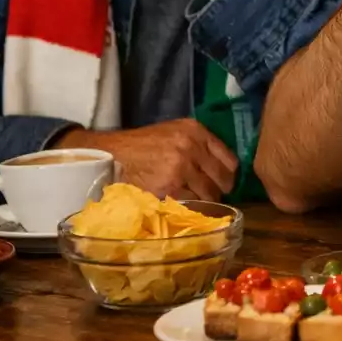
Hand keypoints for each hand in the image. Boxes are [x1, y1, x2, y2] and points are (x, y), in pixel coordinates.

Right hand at [53, 120, 238, 200]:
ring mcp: (181, 168)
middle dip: (219, 191)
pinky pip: (192, 204)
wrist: (111, 155)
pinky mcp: (169, 187)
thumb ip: (199, 145)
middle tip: (209, 197)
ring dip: (205, 203)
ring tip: (194, 204)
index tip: (222, 184)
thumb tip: (220, 168)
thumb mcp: (174, 133)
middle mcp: (192, 147)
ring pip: (209, 195)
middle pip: (223, 180)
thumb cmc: (142, 146)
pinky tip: (181, 207)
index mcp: (196, 130)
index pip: (230, 160)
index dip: (228, 176)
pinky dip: (189, 209)